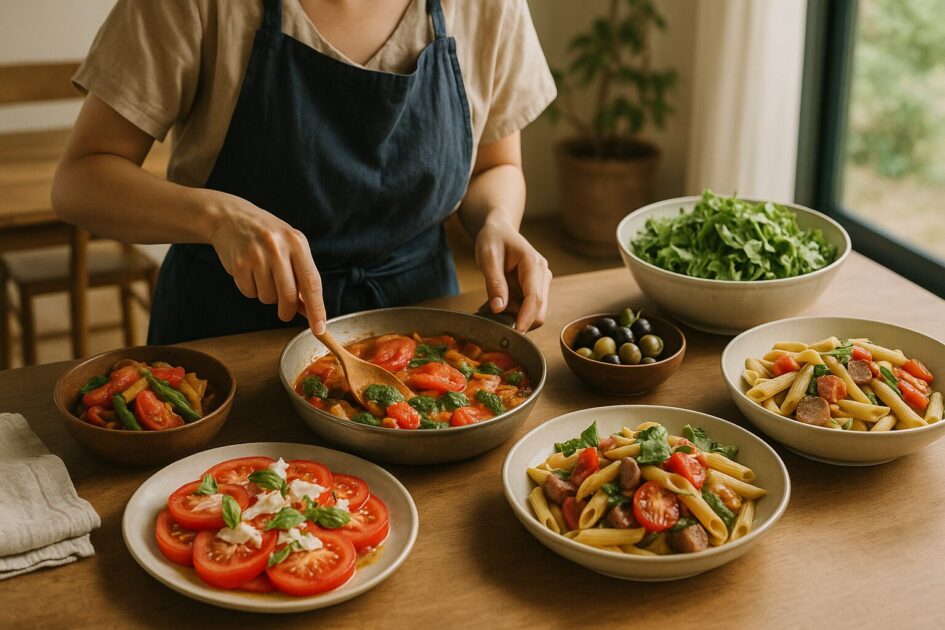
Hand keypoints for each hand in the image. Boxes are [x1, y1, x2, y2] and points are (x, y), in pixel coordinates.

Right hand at [208, 192, 326, 333]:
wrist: (231, 217)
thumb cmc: (268, 236)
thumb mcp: (291, 247)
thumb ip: (302, 276)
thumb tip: (312, 311)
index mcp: (297, 243)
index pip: (311, 282)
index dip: (317, 309)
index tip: (319, 329)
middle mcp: (278, 248)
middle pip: (289, 296)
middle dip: (288, 311)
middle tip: (285, 313)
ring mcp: (257, 256)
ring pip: (268, 297)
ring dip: (267, 296)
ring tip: (263, 276)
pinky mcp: (239, 264)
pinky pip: (250, 293)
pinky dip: (251, 289)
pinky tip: (249, 272)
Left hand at [475, 215, 551, 331]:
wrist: (500, 230)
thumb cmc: (493, 239)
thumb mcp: (488, 257)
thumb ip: (494, 282)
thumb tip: (499, 308)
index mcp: (533, 264)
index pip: (534, 297)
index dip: (526, 317)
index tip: (515, 332)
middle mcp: (543, 274)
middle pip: (540, 310)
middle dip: (521, 320)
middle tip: (495, 320)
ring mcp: (541, 282)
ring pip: (535, 312)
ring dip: (516, 316)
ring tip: (493, 305)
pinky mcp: (535, 289)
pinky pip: (528, 308)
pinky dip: (514, 312)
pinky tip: (500, 302)